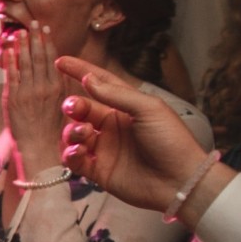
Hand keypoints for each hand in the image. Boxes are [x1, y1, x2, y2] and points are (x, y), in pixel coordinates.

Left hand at [1, 21, 65, 175]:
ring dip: (21, 44)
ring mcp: (28, 92)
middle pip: (39, 56)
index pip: (53, 60)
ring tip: (19, 30)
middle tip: (32, 22)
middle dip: (35, 38)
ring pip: (25, 62)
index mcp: (59, 88)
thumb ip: (57, 88)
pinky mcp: (13, 99)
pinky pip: (11, 73)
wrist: (40, 150)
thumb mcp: (62, 107)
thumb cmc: (52, 132)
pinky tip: (7, 46)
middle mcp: (44, 87)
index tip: (45, 30)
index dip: (48, 43)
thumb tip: (54, 71)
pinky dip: (9, 58)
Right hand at [56, 55, 216, 212]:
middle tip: (73, 107)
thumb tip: (89, 78)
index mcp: (126, 108)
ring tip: (83, 134)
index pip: (100, 85)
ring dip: (72, 131)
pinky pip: (73, 160)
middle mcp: (112, 126)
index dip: (81, 72)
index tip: (61, 61)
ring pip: (74, 134)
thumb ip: (116, 94)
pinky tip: (78, 152)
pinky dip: (70, 154)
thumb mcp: (148, 109)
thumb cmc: (171, 140)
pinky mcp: (98, 170)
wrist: (179, 180)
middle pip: (82, 110)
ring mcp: (104, 148)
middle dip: (74, 106)